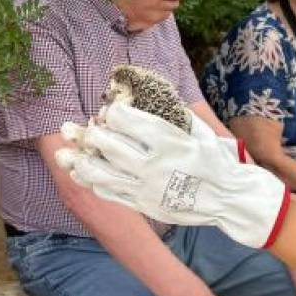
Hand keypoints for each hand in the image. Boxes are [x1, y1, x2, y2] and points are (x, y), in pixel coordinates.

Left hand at [57, 103, 289, 247]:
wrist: (229, 198)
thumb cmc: (215, 159)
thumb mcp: (199, 130)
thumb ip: (173, 112)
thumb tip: (151, 91)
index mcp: (168, 141)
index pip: (128, 122)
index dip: (113, 114)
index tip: (109, 111)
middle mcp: (153, 165)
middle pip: (109, 146)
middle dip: (92, 134)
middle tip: (85, 128)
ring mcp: (146, 188)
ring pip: (102, 173)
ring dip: (81, 161)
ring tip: (66, 153)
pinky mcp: (143, 205)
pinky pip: (110, 194)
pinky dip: (92, 182)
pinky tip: (80, 173)